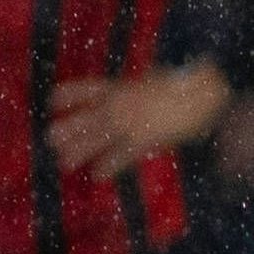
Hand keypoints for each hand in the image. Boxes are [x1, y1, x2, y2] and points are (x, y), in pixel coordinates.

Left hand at [49, 64, 230, 178]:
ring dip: (81, 151)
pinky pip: (125, 154)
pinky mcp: (147, 138)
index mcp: (120, 87)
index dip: (70, 94)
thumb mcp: (153, 78)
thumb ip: (135, 86)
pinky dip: (111, 165)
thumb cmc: (182, 82)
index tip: (52, 100)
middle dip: (70, 128)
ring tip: (64, 163)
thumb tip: (125, 89)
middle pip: (88, 118)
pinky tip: (98, 176)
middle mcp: (120, 105)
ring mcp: (131, 123)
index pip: (87, 88)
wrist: (202, 91)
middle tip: (50, 139)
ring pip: (99, 139)